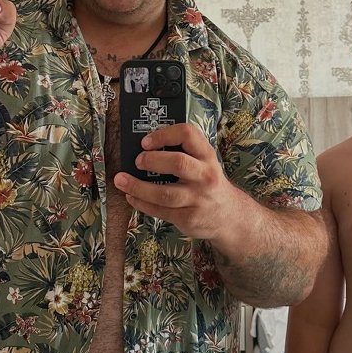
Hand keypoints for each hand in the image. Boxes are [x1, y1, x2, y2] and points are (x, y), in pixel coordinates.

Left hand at [113, 122, 239, 240]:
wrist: (230, 216)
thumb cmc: (209, 184)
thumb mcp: (205, 163)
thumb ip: (184, 153)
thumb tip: (145, 148)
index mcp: (207, 156)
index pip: (188, 134)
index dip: (164, 135)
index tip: (146, 141)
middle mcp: (206, 176)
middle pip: (178, 163)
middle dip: (151, 160)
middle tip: (137, 161)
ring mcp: (198, 199)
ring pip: (164, 193)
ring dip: (137, 187)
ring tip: (121, 181)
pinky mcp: (188, 218)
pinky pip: (160, 211)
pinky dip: (142, 203)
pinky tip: (132, 197)